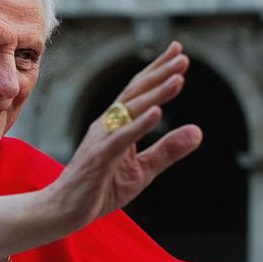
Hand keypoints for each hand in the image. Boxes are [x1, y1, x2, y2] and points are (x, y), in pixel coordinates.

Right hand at [48, 41, 202, 229]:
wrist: (64, 210)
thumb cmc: (100, 188)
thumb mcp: (143, 170)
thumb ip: (168, 150)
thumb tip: (198, 131)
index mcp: (117, 124)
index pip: (139, 92)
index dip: (158, 71)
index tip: (178, 51)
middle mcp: (107, 125)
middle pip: (136, 93)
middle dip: (160, 74)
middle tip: (183, 57)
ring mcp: (102, 139)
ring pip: (130, 110)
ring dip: (155, 93)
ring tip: (178, 78)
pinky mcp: (99, 158)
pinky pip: (121, 138)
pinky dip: (139, 124)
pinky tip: (157, 113)